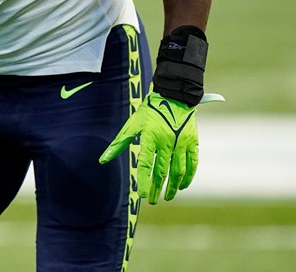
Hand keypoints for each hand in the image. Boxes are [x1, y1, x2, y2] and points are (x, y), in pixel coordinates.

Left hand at [98, 91, 223, 203]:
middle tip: (151, 200)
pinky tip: (182, 185)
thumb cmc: (149, 112)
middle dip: (156, 188)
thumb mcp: (132, 125)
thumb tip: (103, 159)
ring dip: (173, 186)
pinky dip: (188, 176)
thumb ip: (118, 143)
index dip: (144, 180)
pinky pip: (192, 163)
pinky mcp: (193, 142)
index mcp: (151, 137)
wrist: (173, 96)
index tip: (142, 195)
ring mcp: (182, 143)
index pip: (146, 164)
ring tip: (168, 197)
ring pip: (179, 170)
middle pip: (162, 171)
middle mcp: (167, 142)